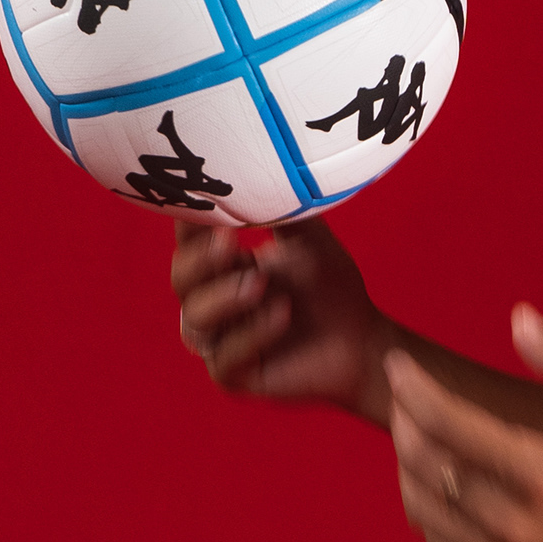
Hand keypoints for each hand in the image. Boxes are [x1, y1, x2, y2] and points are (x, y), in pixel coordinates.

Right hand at [171, 216, 387, 413]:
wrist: (362, 338)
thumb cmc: (330, 285)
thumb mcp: (307, 237)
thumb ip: (280, 207)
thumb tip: (257, 166)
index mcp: (222, 266)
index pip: (190, 241)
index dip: (190, 224)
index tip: (202, 203)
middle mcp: (212, 302)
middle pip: (180, 280)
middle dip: (201, 261)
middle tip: (229, 242)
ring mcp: (219, 340)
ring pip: (195, 320)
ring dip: (226, 298)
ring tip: (262, 283)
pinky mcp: (234, 375)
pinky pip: (225, 358)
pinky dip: (252, 334)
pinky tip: (282, 313)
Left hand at [387, 306, 542, 541]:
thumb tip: (520, 320)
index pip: (451, 425)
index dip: (414, 390)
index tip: (398, 368)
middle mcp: (516, 527)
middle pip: (426, 468)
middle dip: (404, 424)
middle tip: (405, 401)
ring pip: (424, 512)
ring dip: (409, 470)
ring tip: (417, 442)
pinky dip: (429, 516)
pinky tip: (439, 494)